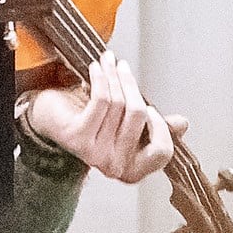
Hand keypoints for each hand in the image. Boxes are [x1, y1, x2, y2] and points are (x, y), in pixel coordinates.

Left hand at [21, 50, 175, 180]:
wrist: (49, 119)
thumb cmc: (91, 121)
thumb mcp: (128, 124)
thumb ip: (156, 126)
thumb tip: (182, 123)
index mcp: (132, 170)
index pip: (161, 152)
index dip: (160, 125)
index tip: (150, 107)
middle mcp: (114, 166)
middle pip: (139, 117)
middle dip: (132, 86)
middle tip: (124, 68)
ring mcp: (95, 154)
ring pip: (119, 104)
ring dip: (115, 77)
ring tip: (110, 62)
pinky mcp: (78, 137)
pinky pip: (101, 100)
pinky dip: (100, 78)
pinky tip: (97, 67)